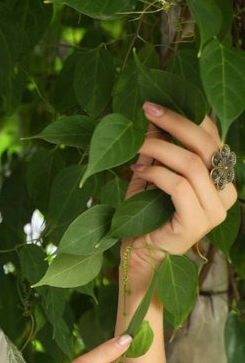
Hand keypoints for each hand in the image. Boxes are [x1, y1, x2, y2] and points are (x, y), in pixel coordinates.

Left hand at [124, 102, 236, 283]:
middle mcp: (226, 194)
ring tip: (136, 144)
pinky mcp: (198, 223)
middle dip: (175, 123)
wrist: (139, 257)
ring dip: (159, 148)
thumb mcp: (154, 175)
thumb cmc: (145, 216)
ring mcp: (215, 211)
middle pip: (207, 146)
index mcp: (222, 179)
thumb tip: (154, 116)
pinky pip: (179, 185)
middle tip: (147, 111)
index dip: (189, 117)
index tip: (157, 105)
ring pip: (192, 164)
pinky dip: (156, 172)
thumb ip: (159, 150)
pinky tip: (138, 169)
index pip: (213, 138)